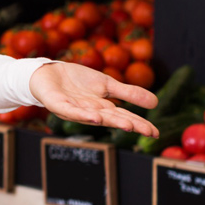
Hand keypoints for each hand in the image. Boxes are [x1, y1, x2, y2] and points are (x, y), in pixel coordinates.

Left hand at [29, 62, 159, 136]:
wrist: (48, 72)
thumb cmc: (77, 81)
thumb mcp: (106, 84)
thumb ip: (127, 93)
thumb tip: (155, 102)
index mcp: (101, 108)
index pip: (123, 116)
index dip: (139, 123)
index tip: (155, 131)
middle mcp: (89, 112)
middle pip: (112, 119)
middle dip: (130, 125)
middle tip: (148, 132)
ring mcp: (74, 109)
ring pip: (94, 117)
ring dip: (110, 121)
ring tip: (128, 126)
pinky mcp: (58, 104)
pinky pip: (72, 111)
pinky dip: (83, 115)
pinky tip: (96, 117)